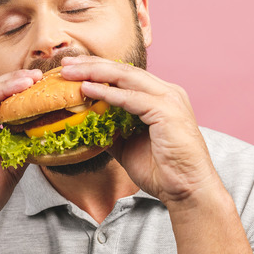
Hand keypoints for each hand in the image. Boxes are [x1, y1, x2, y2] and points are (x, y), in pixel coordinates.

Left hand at [60, 56, 221, 206]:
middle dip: (91, 64)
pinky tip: (87, 90)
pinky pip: (131, 98)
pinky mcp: (167, 111)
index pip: (124, 75)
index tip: (72, 68)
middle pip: (123, 70)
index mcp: (160, 97)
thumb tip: (85, 125)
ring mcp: (169, 99)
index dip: (97, 69)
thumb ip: (110, 130)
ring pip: (126, 77)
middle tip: (66, 63)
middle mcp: (167, 92)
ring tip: (70, 72)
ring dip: (95, 73)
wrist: (187, 191)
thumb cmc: (162, 171)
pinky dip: (108, 93)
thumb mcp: (127, 146)